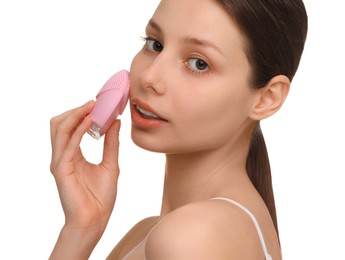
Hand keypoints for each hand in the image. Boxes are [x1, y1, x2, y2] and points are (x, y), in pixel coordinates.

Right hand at [50, 101, 120, 255]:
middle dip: (75, 111)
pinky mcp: (61, 169)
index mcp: (73, 155)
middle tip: (93, 103)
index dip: (81, 114)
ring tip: (91, 106)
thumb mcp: (111, 163)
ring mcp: (60, 162)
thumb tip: (116, 122)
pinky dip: (78, 130)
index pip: (71, 128)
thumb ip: (111, 143)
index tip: (98, 104)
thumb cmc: (100, 197)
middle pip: (60, 125)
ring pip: (60, 130)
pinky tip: (89, 121)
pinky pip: (67, 144)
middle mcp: (63, 156)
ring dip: (75, 115)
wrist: (95, 220)